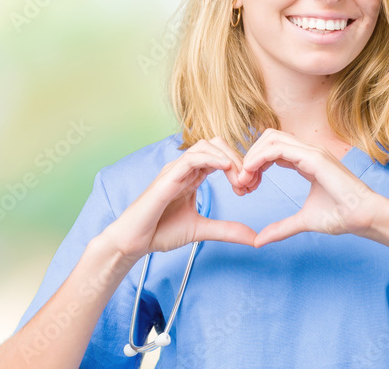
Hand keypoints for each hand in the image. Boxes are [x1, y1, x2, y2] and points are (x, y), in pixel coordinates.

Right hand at [103, 137, 257, 261]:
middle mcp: (185, 169)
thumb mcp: (202, 230)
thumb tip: (255, 238)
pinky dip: (211, 158)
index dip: (240, 166)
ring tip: (240, 177)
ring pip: (206, 146)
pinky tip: (226, 167)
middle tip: (249, 182)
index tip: (251, 187)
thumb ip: (227, 231)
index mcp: (193, 176)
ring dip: (228, 157)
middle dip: (238, 158)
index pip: (222, 157)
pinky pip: (191, 158)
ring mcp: (175, 170)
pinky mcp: (167, 178)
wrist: (133, 243)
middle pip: (217, 145)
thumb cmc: (160, 232)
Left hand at [237, 128, 388, 246]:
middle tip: (241, 182)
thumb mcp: (303, 221)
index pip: (274, 150)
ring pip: (271, 138)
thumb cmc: (342, 216)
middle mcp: (309, 152)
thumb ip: (281, 228)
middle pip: (269, 138)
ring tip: (243, 179)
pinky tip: (251, 174)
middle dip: (251, 156)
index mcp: (308, 161)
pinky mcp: (314, 157)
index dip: (256, 164)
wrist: (364, 217)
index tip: (246, 186)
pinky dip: (259, 158)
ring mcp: (312, 152)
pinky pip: (278, 148)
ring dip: (252, 156)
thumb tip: (259, 240)